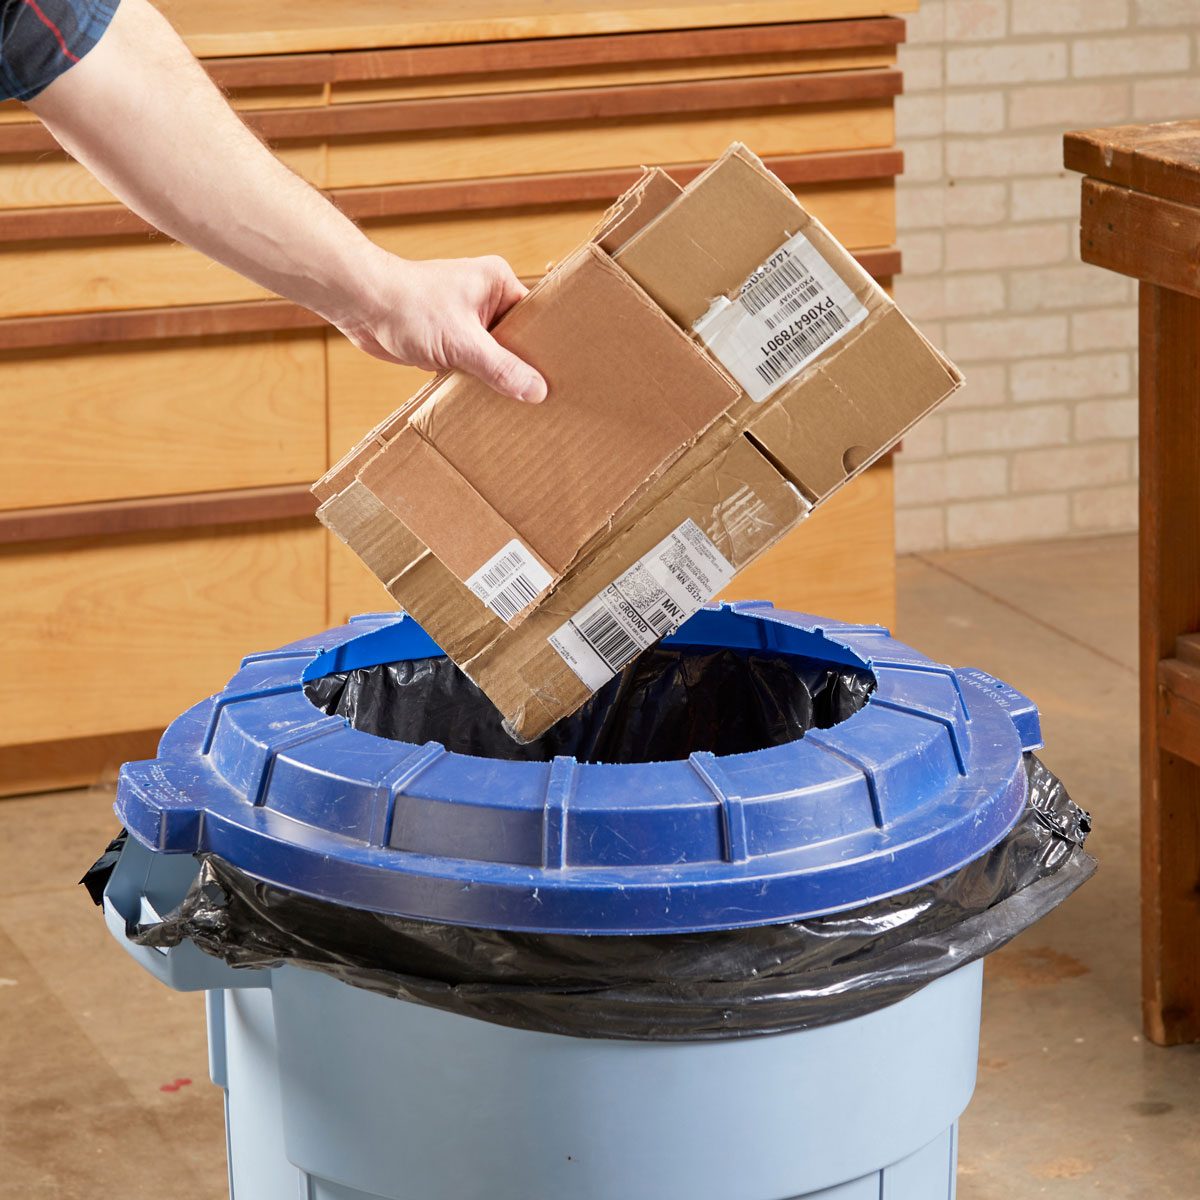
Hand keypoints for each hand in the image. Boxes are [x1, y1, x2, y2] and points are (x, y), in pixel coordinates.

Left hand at [333, 250, 547, 403]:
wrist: (361, 305)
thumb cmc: (408, 307)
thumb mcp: (462, 342)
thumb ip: (500, 368)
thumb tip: (537, 391)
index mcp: (498, 283)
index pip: (536, 319)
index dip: (547, 347)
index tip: (563, 375)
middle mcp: (486, 298)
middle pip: (518, 340)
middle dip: (523, 367)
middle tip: (545, 398)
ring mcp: (467, 320)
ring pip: (495, 355)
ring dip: (498, 378)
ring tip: (520, 405)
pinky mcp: (449, 339)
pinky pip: (474, 364)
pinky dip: (477, 381)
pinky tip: (487, 402)